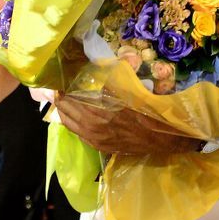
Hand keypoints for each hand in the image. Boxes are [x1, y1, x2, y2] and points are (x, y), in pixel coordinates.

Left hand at [54, 92, 201, 154]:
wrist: (161, 137)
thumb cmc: (144, 111)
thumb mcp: (124, 93)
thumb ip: (104, 85)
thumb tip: (89, 72)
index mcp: (96, 112)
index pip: (68, 100)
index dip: (61, 91)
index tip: (57, 83)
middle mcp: (91, 128)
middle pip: (65, 112)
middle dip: (60, 100)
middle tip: (59, 90)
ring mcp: (94, 139)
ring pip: (68, 124)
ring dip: (64, 112)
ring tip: (64, 101)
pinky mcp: (99, 146)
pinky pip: (78, 134)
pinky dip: (73, 123)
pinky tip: (76, 116)